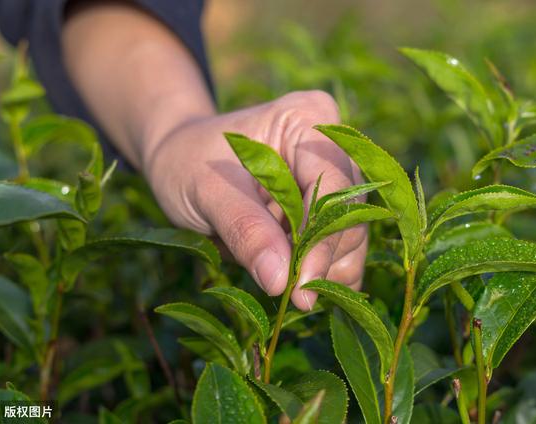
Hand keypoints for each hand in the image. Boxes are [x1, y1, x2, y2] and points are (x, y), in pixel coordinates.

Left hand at [144, 90, 366, 309]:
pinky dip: (324, 275)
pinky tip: (298, 288)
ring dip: (326, 272)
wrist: (182, 160)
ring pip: (353, 237)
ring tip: (288, 291)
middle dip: (322, 260)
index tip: (301, 288)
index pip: (333, 186)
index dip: (322, 239)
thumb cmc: (189, 161)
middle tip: (292, 300)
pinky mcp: (332, 209)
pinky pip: (343, 250)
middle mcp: (335, 146)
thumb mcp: (206, 190)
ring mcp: (338, 179)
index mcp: (309, 118)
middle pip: (350, 215)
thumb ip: (244, 229)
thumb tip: (283, 281)